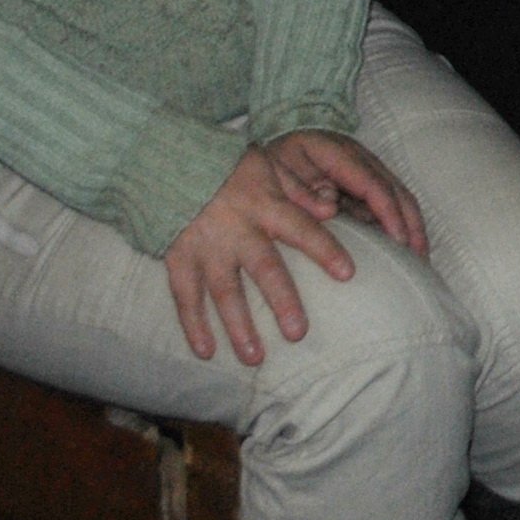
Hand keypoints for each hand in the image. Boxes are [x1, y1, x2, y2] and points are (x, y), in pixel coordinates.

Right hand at [163, 135, 416, 365]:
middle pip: (264, 269)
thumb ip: (299, 189)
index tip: (348, 273)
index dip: (324, 250)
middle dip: (282, 302)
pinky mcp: (178, 257)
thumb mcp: (269, 166)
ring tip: (255, 358)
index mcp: (265, 205)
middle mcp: (238, 229)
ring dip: (239, 326)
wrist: (170, 161)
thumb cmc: (230, 166)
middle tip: (299, 334)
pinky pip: (185, 296)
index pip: (302, 230)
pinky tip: (206, 352)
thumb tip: (332, 209)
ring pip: (225, 291)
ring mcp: (206, 246)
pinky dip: (193, 325)